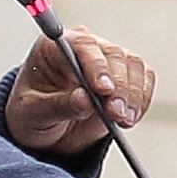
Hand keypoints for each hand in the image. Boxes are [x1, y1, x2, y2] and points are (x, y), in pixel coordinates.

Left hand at [4, 24, 152, 157]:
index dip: (97, 65)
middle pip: (113, 55)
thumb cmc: (32, 115)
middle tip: (116, 114)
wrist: (45, 131)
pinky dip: (142, 99)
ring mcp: (107, 61)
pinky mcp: (125, 77)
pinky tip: (131, 117)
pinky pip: (144, 80)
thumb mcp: (34, 114)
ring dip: (134, 94)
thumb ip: (58, 106)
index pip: (82, 46)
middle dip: (119, 87)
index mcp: (54, 47)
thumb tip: (84, 100)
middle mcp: (84, 49)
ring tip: (124, 120)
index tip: (103, 89)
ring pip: (133, 66)